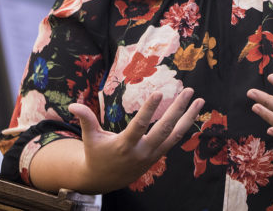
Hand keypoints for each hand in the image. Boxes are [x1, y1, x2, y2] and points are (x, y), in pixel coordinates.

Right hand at [67, 88, 204, 193]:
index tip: (159, 93)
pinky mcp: (157, 155)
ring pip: (175, 135)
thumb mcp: (89, 137)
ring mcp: (153, 154)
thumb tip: (72, 104)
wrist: (105, 180)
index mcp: (125, 145)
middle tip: (188, 91)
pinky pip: (174, 140)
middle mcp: (142, 151)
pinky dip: (185, 126)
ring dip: (189, 117)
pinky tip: (193, 114)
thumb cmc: (96, 154)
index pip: (140, 126)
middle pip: (164, 129)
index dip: (149, 110)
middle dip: (178, 109)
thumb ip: (86, 119)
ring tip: (199, 100)